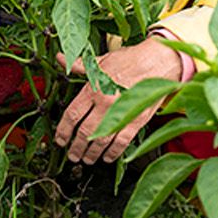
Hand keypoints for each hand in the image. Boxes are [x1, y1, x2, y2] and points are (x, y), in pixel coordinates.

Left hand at [53, 37, 181, 165]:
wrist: (158, 61)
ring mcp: (121, 113)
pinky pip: (122, 142)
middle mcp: (105, 103)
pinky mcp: (137, 120)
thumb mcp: (101, 61)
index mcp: (94, 88)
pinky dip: (113, 153)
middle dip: (76, 147)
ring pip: (101, 141)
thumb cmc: (131, 60)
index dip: (63, 130)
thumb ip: (79, 65)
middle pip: (84, 132)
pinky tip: (108, 158)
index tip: (60, 140)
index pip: (72, 114)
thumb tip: (59, 58)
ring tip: (87, 159)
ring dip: (92, 153)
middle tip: (72, 155)